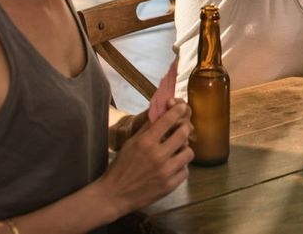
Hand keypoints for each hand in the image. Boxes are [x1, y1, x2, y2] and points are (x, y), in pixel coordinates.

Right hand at [99, 99, 193, 214]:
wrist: (114, 195)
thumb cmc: (120, 168)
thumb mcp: (130, 144)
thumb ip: (146, 129)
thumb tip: (160, 113)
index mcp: (145, 143)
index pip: (168, 120)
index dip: (177, 111)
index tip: (181, 107)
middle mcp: (157, 156)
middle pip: (183, 134)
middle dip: (185, 128)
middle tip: (182, 129)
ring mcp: (165, 172)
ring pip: (189, 153)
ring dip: (184, 149)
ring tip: (177, 150)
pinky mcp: (169, 186)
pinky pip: (185, 171)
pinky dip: (181, 167)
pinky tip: (173, 166)